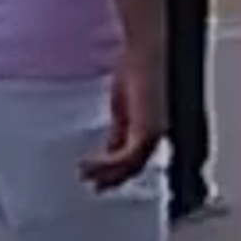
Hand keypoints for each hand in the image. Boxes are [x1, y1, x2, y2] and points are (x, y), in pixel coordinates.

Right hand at [87, 60, 167, 193]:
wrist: (143, 52)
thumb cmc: (136, 70)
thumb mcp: (122, 106)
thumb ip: (119, 128)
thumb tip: (110, 150)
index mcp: (151, 127)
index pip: (137, 159)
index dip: (117, 171)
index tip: (98, 180)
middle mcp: (156, 133)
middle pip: (135, 167)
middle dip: (113, 179)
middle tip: (94, 188)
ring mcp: (153, 132)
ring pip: (131, 165)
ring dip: (106, 173)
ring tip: (84, 175)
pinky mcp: (146, 128)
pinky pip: (125, 156)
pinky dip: (106, 163)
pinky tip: (90, 163)